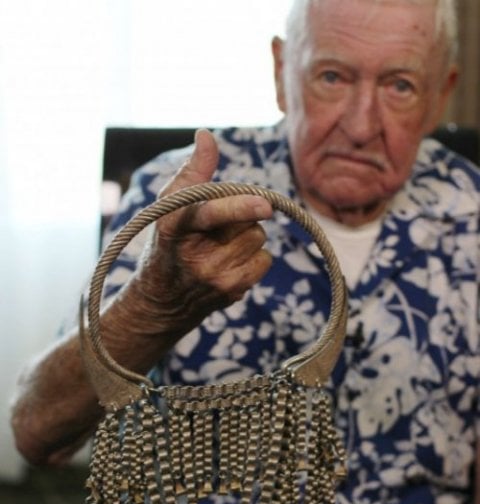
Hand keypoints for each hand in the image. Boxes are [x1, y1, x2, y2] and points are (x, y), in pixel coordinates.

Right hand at [125, 128, 272, 333]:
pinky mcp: (232, 293)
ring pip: (258, 238)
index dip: (238, 207)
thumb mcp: (170, 205)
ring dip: (247, 237)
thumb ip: (193, 171)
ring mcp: (214, 278)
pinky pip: (265, 261)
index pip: (210, 214)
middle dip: (239, 217)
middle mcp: (194, 256)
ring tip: (221, 246)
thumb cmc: (168, 241)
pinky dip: (255, 257)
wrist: (161, 298)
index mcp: (174, 226)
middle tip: (216, 228)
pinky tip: (231, 262)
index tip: (263, 206)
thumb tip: (206, 135)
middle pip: (245, 221)